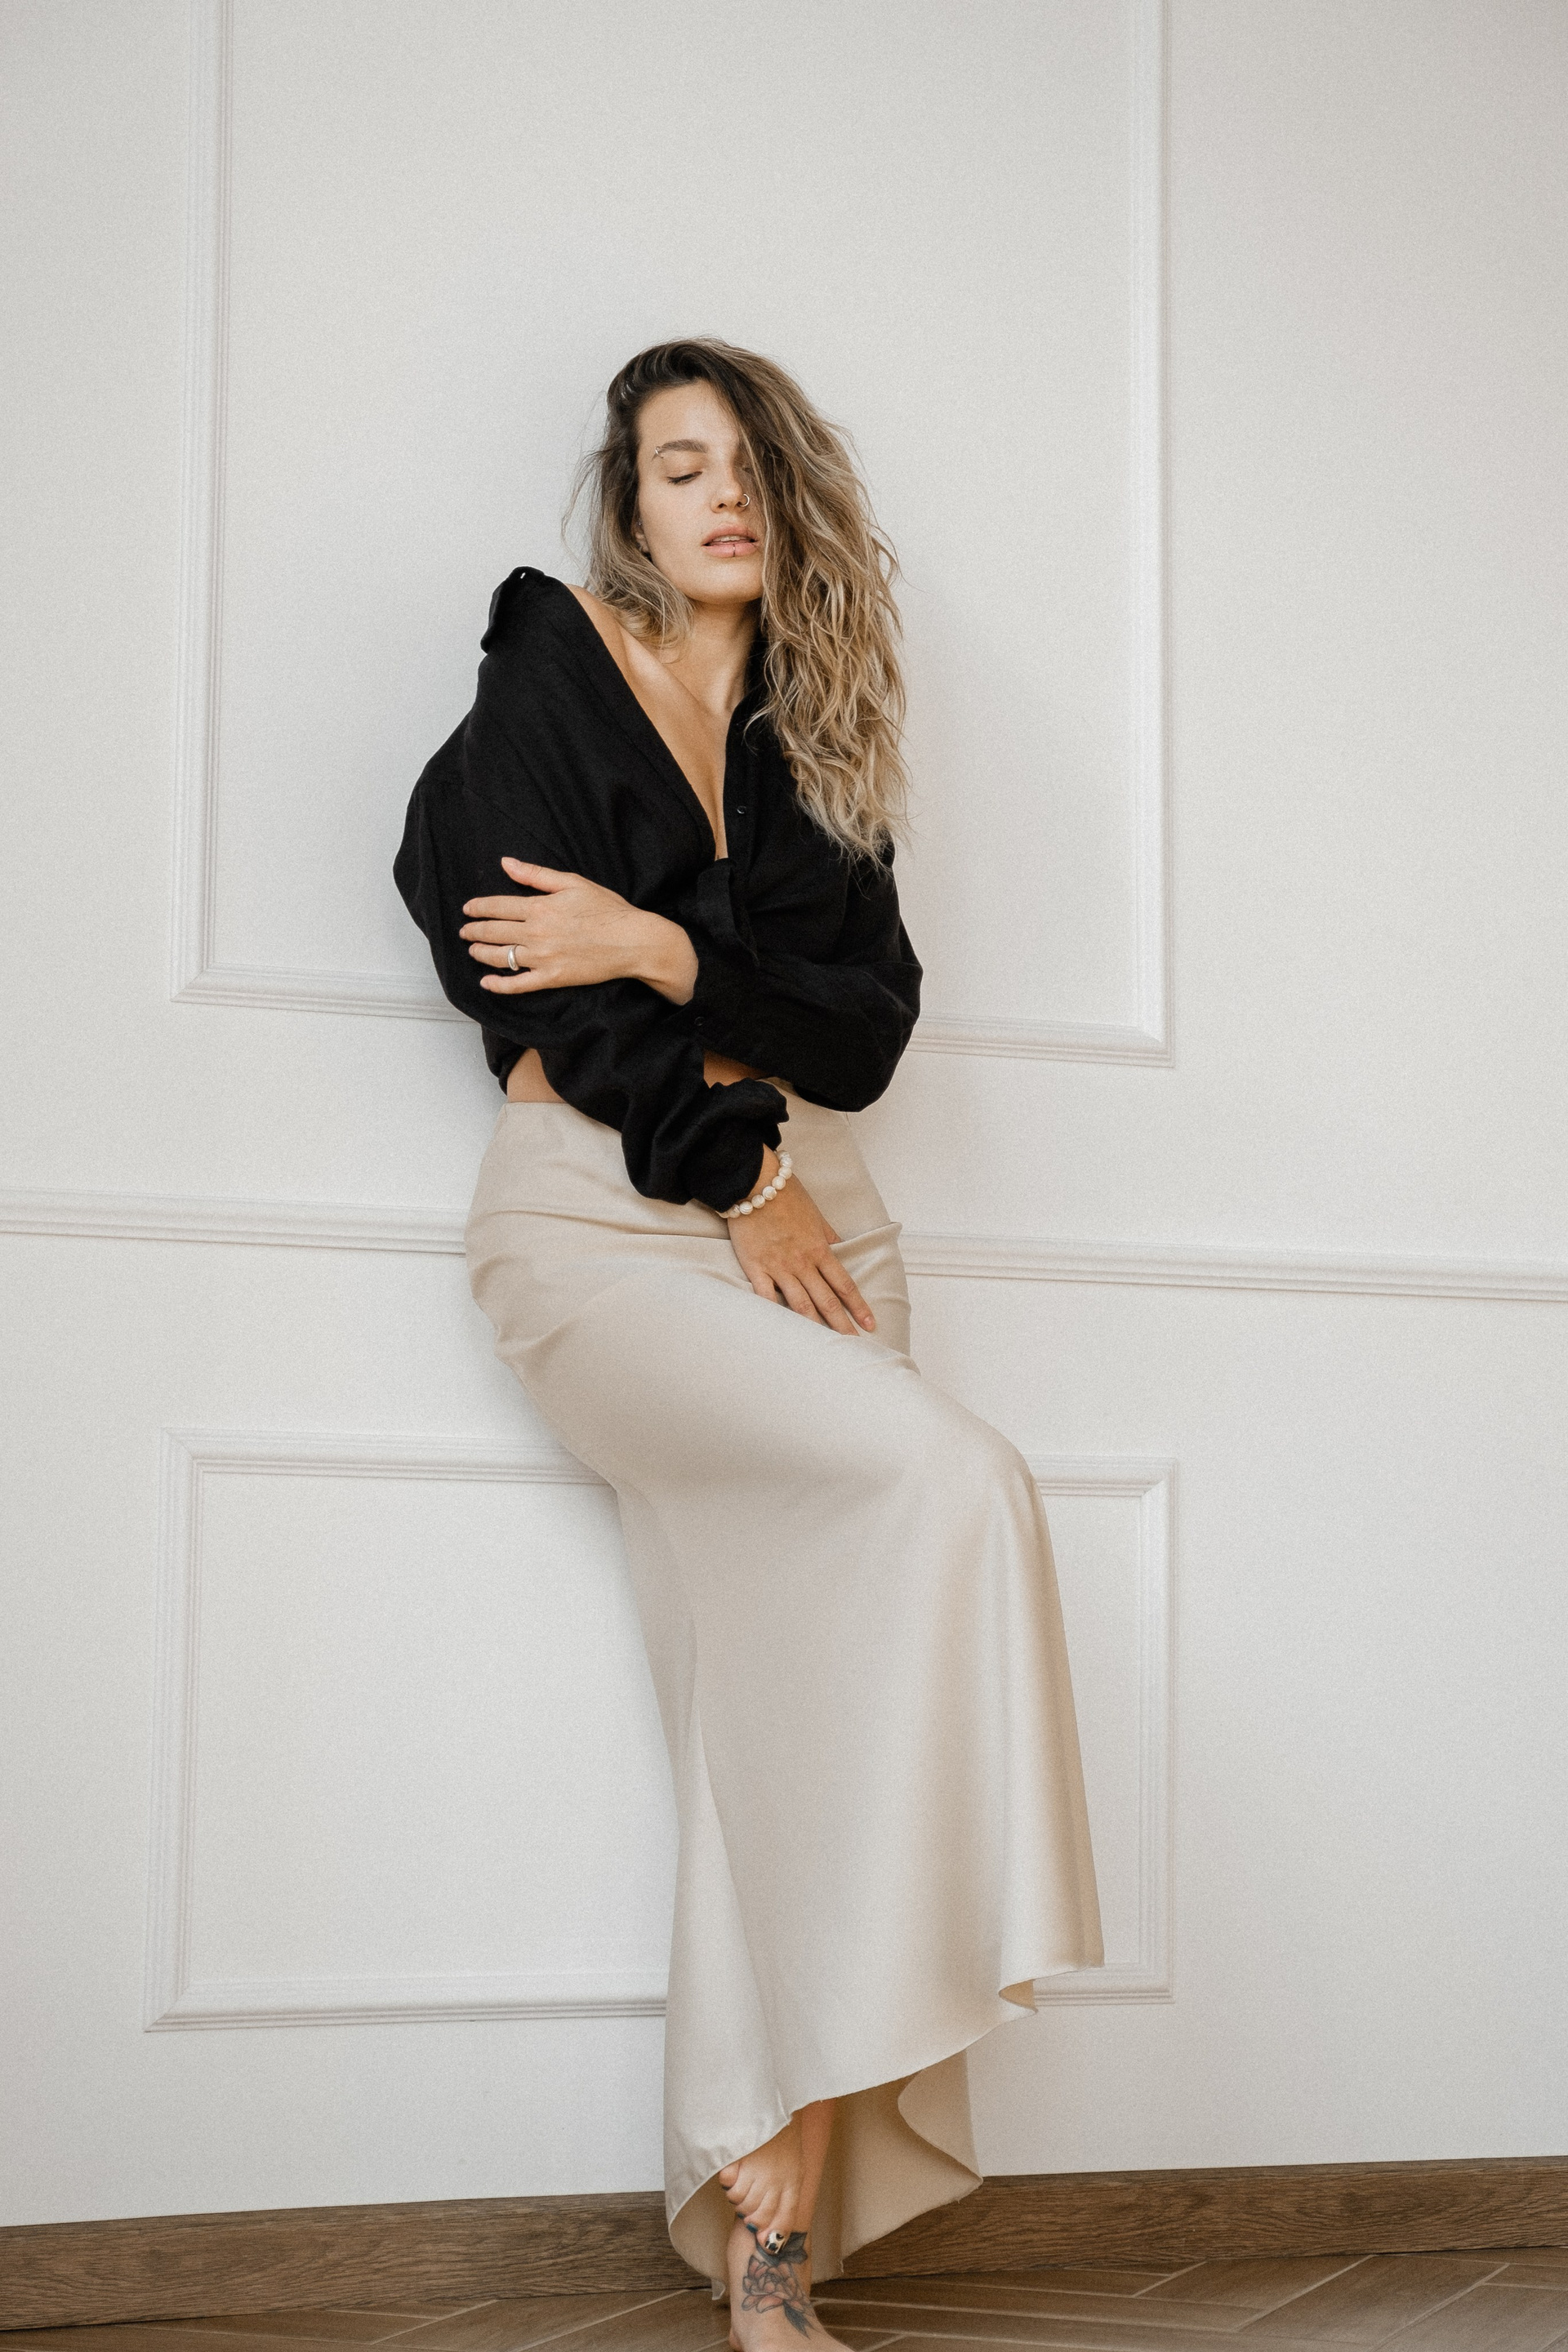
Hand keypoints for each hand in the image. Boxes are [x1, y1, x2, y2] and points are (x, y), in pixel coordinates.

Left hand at [461, 859, 697, 1002]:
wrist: (632, 941)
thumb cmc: (607, 909)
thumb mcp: (572, 882)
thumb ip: (536, 874)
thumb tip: (506, 862)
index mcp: (540, 907)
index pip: (498, 906)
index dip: (479, 907)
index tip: (468, 909)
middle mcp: (536, 933)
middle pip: (494, 932)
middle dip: (474, 930)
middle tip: (464, 931)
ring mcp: (543, 958)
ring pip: (501, 957)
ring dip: (481, 953)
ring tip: (473, 950)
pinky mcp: (553, 978)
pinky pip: (519, 985)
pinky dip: (499, 985)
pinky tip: (486, 983)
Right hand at [726, 1151, 874, 1334]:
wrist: (754, 1182)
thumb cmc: (787, 1195)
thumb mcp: (816, 1215)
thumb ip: (828, 1236)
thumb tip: (841, 1250)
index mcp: (819, 1249)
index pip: (844, 1284)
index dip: (858, 1306)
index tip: (870, 1323)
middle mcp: (802, 1262)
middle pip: (826, 1299)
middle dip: (841, 1324)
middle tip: (854, 1345)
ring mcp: (778, 1267)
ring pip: (800, 1304)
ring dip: (814, 1326)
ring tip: (825, 1346)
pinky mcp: (755, 1267)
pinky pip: (765, 1296)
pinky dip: (774, 1315)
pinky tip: (782, 1332)